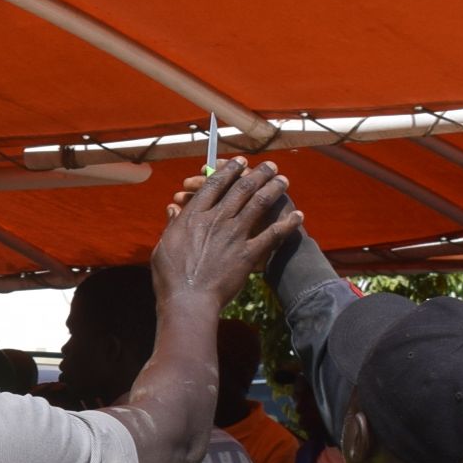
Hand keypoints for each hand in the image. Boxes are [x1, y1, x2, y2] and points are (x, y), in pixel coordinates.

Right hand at [150, 159, 299, 313]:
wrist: (188, 300)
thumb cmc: (170, 277)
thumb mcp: (163, 246)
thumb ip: (172, 224)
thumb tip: (174, 208)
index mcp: (194, 217)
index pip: (215, 185)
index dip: (229, 170)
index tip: (240, 162)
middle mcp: (216, 220)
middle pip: (241, 189)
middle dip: (258, 173)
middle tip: (269, 165)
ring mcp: (234, 235)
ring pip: (259, 204)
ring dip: (273, 189)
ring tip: (283, 180)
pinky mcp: (248, 254)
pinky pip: (272, 235)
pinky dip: (287, 224)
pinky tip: (298, 216)